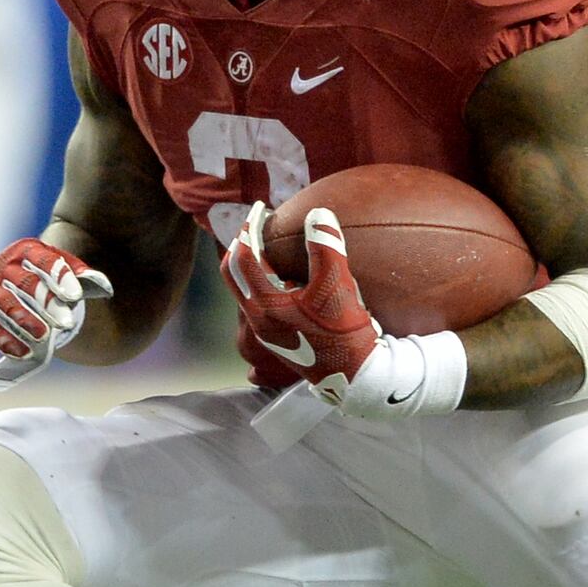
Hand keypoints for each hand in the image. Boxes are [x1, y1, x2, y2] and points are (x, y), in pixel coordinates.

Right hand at [0, 237, 112, 389]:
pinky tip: (23, 352)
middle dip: (47, 304)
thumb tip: (104, 288)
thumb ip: (83, 277)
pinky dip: (6, 340)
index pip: (43, 260)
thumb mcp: (66, 272)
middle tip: (66, 323)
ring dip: (25, 321)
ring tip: (44, 337)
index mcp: (27, 250)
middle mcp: (5, 266)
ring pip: (6, 304)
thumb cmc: (49, 280)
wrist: (21, 287)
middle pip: (25, 284)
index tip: (76, 296)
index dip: (59, 277)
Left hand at [220, 206, 378, 396]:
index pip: (244, 256)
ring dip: (250, 265)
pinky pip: (257, 302)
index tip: (261, 208)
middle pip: (232, 273)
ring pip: (243, 289)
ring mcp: (264, 332)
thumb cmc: (345, 334)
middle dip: (240, 245)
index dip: (249, 227)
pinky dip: (261, 282)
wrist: (354, 378)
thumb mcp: (338, 285)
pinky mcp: (276, 339)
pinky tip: (286, 279)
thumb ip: (326, 246)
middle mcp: (257, 319)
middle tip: (255, 224)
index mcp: (265, 304)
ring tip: (269, 247)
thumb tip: (318, 213)